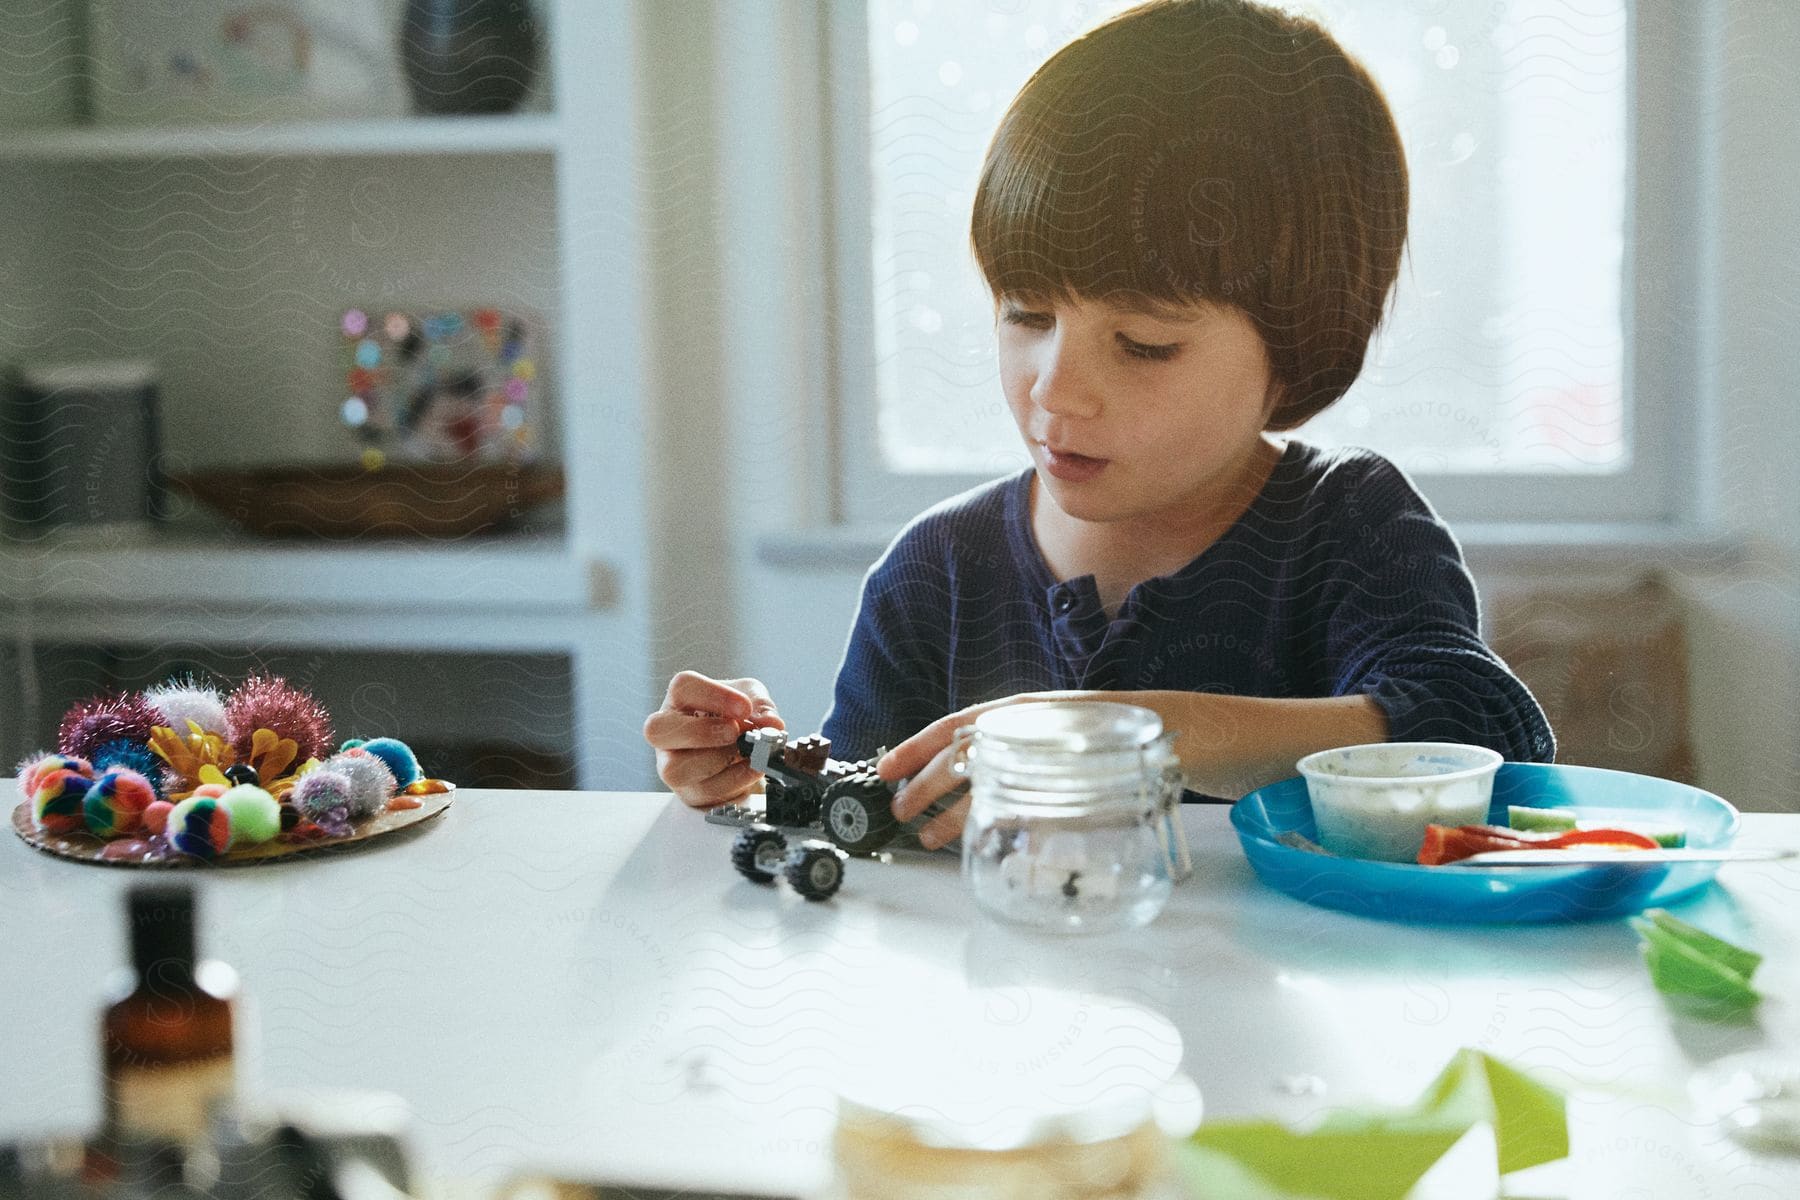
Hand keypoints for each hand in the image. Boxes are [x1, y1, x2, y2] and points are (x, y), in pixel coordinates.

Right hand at [643, 671, 784, 809]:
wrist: (744, 754)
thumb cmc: (738, 719)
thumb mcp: (753, 701)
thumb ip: (762, 707)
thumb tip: (771, 723)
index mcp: (681, 700)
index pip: (683, 688)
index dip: (714, 696)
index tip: (744, 707)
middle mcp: (667, 732)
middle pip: (657, 730)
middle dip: (701, 732)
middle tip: (735, 732)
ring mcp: (672, 765)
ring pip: (676, 769)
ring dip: (718, 760)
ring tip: (747, 753)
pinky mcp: (689, 793)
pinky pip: (703, 792)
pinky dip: (734, 780)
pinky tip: (752, 769)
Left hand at [876, 691, 1087, 849]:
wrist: (1170, 734)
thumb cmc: (1106, 733)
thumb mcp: (1051, 727)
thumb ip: (1015, 743)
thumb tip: (971, 773)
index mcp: (1019, 710)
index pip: (953, 726)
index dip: (913, 748)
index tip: (883, 769)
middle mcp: (1027, 732)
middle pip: (956, 760)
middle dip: (921, 790)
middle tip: (899, 811)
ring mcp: (1045, 765)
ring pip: (978, 791)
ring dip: (946, 818)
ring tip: (925, 838)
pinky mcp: (1065, 799)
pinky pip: (1016, 819)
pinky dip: (993, 832)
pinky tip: (979, 843)